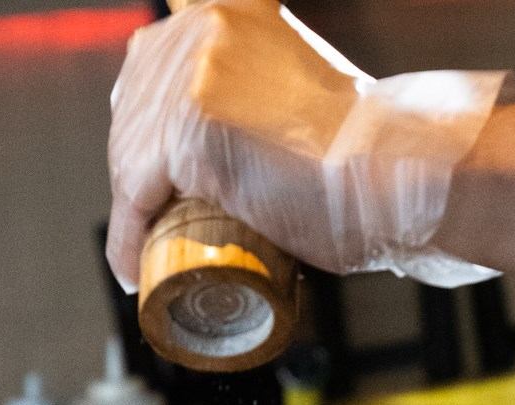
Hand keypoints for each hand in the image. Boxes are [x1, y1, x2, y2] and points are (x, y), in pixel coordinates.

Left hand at [107, 0, 514, 290]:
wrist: (386, 170)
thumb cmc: (354, 152)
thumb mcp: (289, 96)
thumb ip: (250, 94)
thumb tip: (217, 135)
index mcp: (223, 14)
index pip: (147, 74)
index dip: (137, 138)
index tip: (142, 186)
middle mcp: (201, 30)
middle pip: (131, 117)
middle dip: (128, 181)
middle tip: (142, 233)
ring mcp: (192, 75)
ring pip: (128, 158)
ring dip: (128, 218)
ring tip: (140, 259)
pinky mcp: (189, 127)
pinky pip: (136, 195)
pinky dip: (129, 238)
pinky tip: (133, 268)